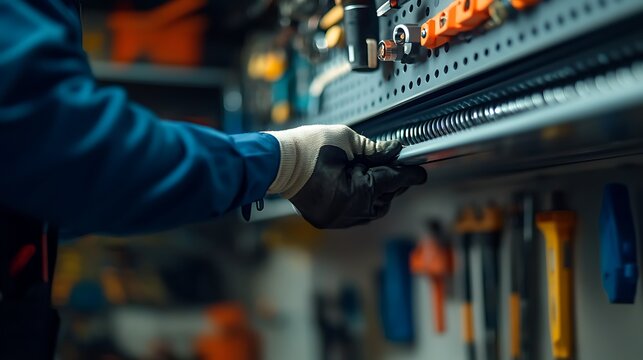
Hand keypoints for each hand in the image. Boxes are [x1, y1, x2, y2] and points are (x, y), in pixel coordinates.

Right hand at [266, 125, 426, 227]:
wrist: (277, 162)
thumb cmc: (308, 147)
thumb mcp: (347, 140)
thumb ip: (375, 149)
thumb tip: (395, 151)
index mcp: (359, 190)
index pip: (394, 181)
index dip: (410, 174)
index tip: (420, 172)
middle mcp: (351, 210)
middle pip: (385, 200)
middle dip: (392, 185)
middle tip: (394, 168)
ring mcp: (338, 219)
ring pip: (370, 211)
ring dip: (377, 195)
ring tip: (373, 176)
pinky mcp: (328, 220)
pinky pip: (354, 214)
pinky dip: (360, 202)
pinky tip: (356, 188)